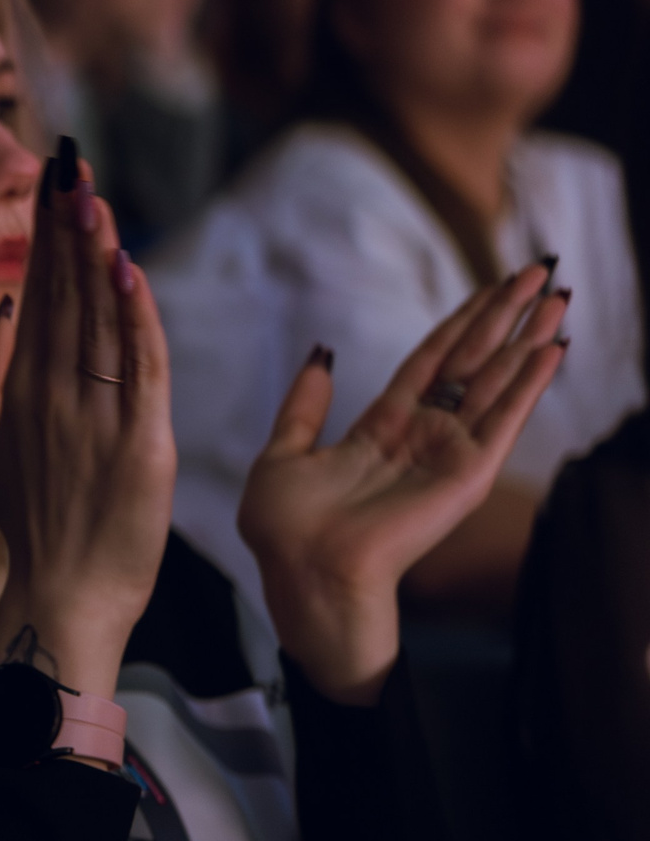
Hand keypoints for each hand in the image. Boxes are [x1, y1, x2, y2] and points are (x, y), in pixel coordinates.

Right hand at [0, 139, 174, 696]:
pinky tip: (127, 271)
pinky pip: (139, 367)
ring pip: (97, 319)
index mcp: (19, 390)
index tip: (53, 181)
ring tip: (93, 195)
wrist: (64, 595)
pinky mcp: (137, 442)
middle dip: (67, 224)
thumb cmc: (31, 525)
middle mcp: (51, 393)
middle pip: (63, 293)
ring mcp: (93, 416)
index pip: (34, 295)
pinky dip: (135, 318)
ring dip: (96, 253)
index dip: (43, 236)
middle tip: (72, 163)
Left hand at [239, 266, 568, 702]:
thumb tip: (320, 356)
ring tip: (557, 295)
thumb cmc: (286, 528)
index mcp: (382, 427)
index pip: (432, 360)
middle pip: (474, 361)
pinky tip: (553, 348)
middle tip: (539, 269)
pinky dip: (529, 384)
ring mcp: (449, 454)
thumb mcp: (282, 453)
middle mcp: (423, 436)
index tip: (491, 286)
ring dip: (528, 337)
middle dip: (505, 315)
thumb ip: (304, 406)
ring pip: (497, 381)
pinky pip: (504, 421)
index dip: (462, 321)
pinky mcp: (466, 475)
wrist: (303, 571)